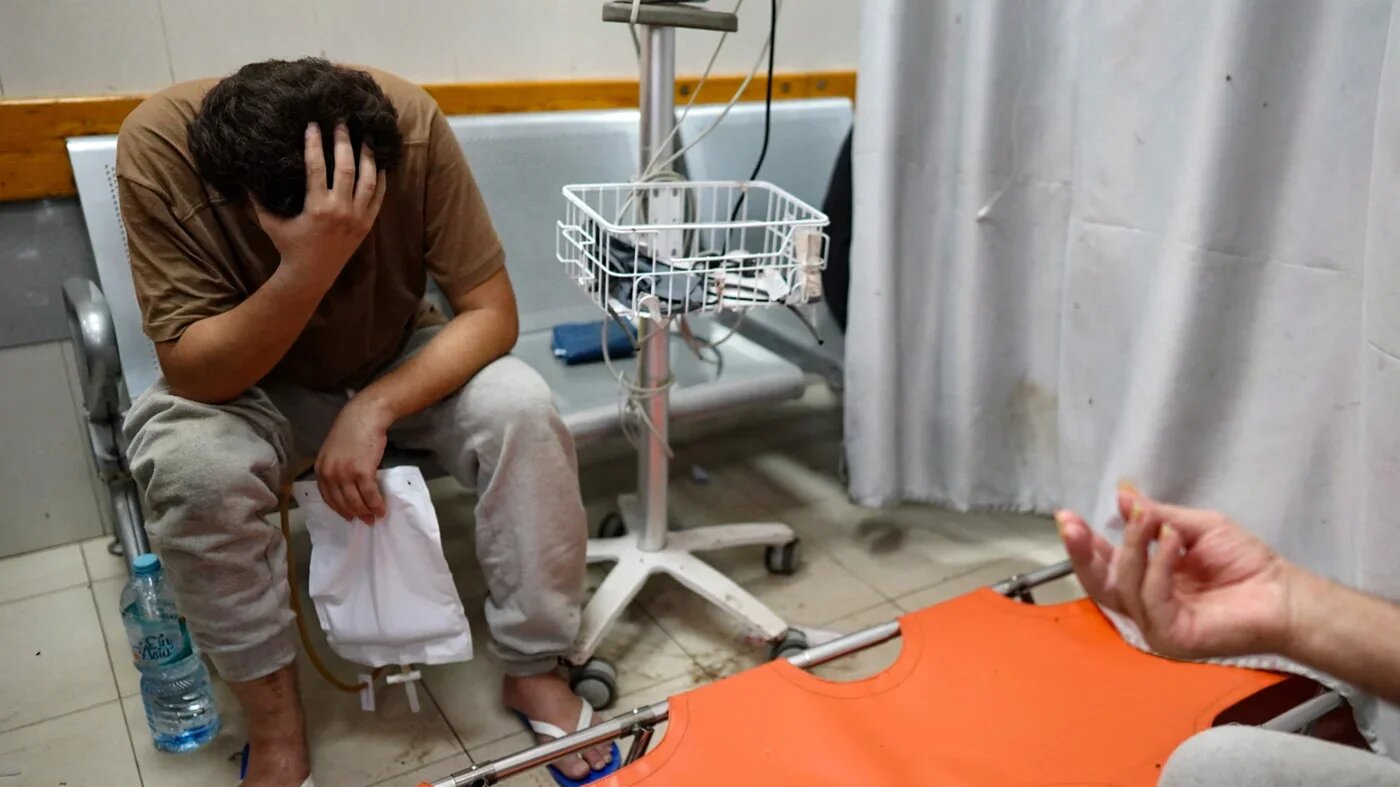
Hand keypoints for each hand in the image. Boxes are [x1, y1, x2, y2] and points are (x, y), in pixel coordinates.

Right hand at [253, 122, 386, 286]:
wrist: (312, 274)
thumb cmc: (289, 246)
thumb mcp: (270, 222)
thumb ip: (257, 199)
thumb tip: (244, 174)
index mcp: (317, 207)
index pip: (317, 167)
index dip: (315, 143)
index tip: (314, 124)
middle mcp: (340, 210)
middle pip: (346, 167)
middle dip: (344, 141)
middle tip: (341, 122)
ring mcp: (357, 217)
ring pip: (368, 180)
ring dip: (366, 156)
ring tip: (364, 136)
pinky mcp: (367, 224)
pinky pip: (379, 197)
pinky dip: (380, 179)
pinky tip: (379, 164)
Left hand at [315, 397, 390, 523]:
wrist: (365, 415)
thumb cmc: (352, 429)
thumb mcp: (334, 449)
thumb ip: (335, 466)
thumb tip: (346, 484)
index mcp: (321, 468)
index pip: (328, 497)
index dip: (340, 509)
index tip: (349, 516)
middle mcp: (330, 473)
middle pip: (341, 502)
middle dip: (354, 514)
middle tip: (365, 520)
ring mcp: (345, 473)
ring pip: (355, 501)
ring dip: (366, 512)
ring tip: (375, 516)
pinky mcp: (362, 472)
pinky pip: (369, 495)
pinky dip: (376, 504)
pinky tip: (381, 509)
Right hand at [1056, 486, 1297, 658]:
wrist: (1285, 594)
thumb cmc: (1246, 563)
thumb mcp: (1194, 527)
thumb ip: (1157, 516)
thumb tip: (1123, 495)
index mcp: (1147, 582)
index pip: (1105, 566)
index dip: (1085, 543)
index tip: (1067, 516)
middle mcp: (1145, 606)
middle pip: (1099, 584)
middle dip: (1083, 553)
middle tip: (1072, 523)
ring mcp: (1156, 625)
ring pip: (1123, 587)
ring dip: (1132, 548)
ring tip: (1149, 519)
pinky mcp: (1171, 636)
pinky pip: (1152, 599)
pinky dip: (1158, 567)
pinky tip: (1171, 543)